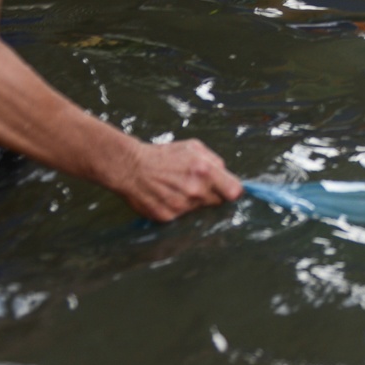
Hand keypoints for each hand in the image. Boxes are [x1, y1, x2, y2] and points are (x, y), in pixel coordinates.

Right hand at [118, 138, 242, 220]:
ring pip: (200, 210)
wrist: (131, 168)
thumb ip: (214, 160)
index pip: (234, 192)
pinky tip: (168, 197)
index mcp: (205, 170)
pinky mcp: (169, 217)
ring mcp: (182, 206)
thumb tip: (226, 174)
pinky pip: (183, 217)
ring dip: (194, 202)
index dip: (232, 190)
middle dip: (212, 195)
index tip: (228, 189)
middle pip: (218, 203)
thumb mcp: (192, 147)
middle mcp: (195, 190)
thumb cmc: (163, 155)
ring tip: (178, 189)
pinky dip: (179, 209)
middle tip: (197, 186)